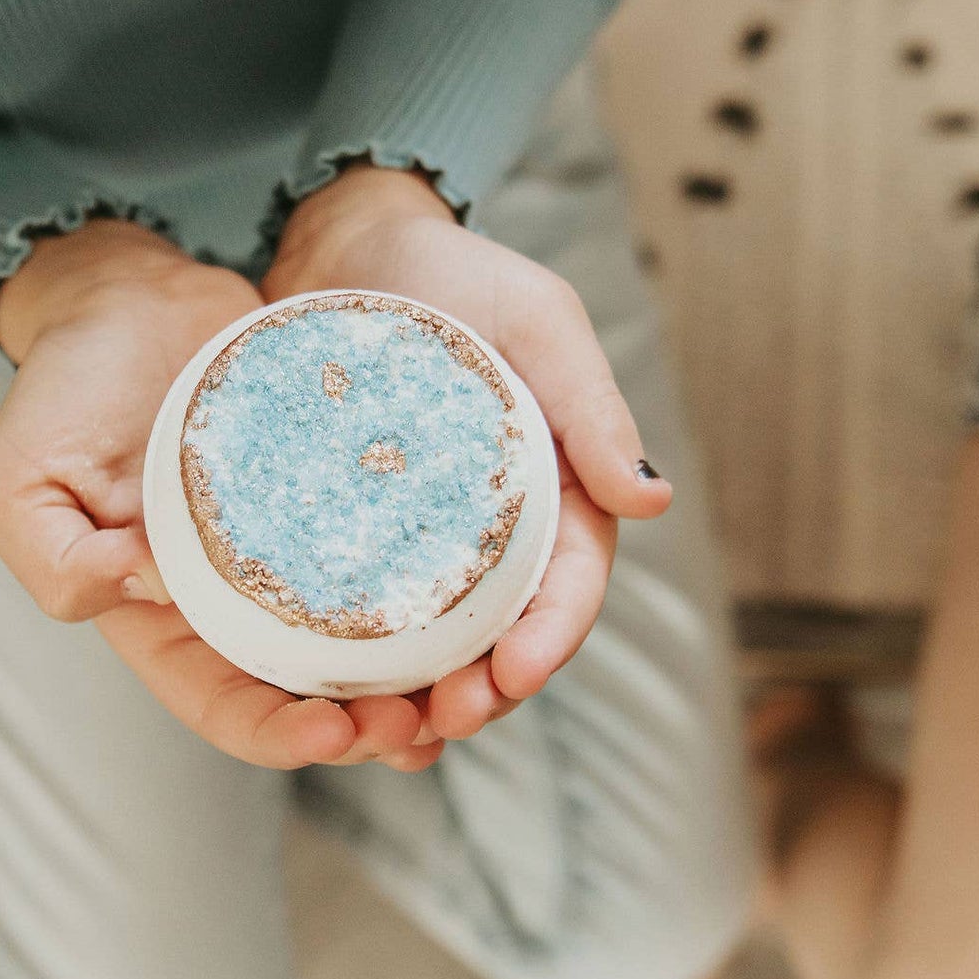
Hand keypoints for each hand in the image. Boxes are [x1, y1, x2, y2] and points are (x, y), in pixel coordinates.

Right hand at [0, 218, 438, 769]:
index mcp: (157, 620)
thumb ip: (59, 560)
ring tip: (468, 689)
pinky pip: (393, 564)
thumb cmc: (64, 384)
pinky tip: (480, 607)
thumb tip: (147, 592)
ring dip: (415, 684)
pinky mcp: (336, 501)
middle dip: (369, 728)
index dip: (280, 735)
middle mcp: (231, 604)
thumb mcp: (19, 480)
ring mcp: (289, 554)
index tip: (337, 729)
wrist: (130, 291)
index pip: (224, 707)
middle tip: (426, 721)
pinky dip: (434, 600)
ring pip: (365, 648)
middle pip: (310, 697)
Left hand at [262, 166, 671, 739]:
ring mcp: (421, 541)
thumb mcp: (535, 321)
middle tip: (447, 722)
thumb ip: (589, 404)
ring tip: (390, 732)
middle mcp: (492, 531)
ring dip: (421, 696)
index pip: (568, 582)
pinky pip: (359, 615)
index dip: (551, 637)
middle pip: (502, 633)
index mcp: (554, 489)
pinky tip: (328, 698)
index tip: (516, 674)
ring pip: (434, 643)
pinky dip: (356, 665)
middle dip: (486, 690)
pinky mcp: (352, 538)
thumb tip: (650, 503)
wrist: (343, 245)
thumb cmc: (452, 272)